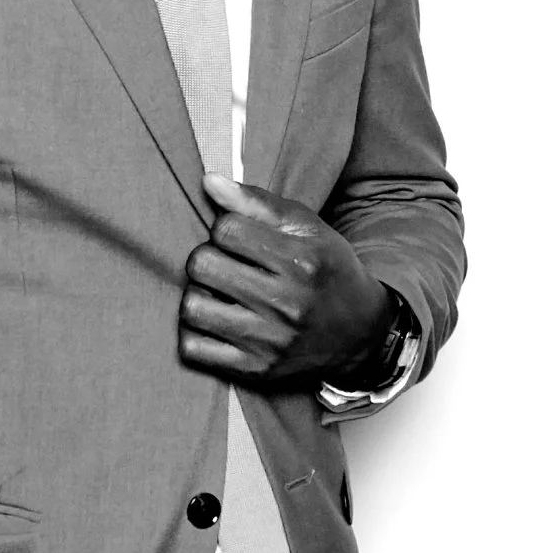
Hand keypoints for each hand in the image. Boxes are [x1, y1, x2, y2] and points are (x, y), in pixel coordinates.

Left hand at [178, 174, 393, 386]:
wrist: (361, 333)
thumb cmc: (327, 270)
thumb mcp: (306, 228)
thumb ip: (257, 202)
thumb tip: (208, 181)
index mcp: (300, 261)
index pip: (225, 229)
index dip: (224, 227)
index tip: (237, 237)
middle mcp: (287, 304)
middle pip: (202, 265)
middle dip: (207, 257)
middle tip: (224, 263)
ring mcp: (270, 342)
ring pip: (192, 307)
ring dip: (197, 295)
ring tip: (216, 292)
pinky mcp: (257, 371)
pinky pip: (194, 350)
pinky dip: (194, 333)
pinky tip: (214, 321)